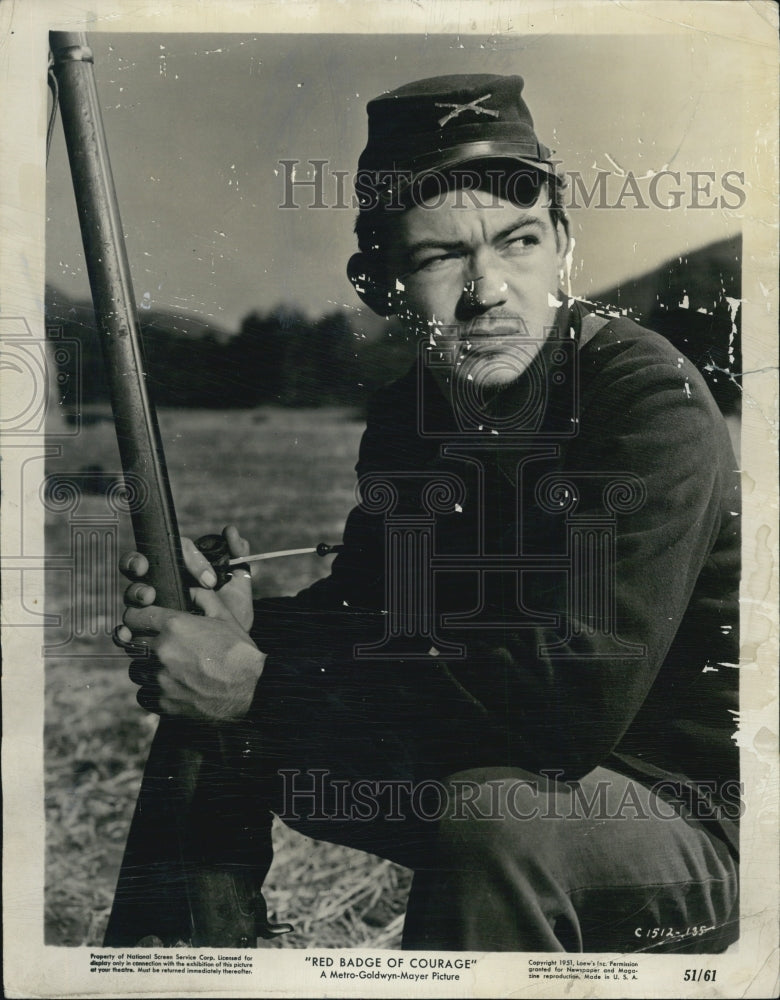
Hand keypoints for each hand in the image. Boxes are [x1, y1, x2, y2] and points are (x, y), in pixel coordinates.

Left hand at [114, 525, 264, 718]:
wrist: (252, 690)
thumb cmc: (240, 651)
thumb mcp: (225, 616)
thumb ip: (202, 597)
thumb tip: (189, 588)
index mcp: (174, 626)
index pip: (134, 616)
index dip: (137, 618)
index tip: (142, 621)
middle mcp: (161, 651)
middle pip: (132, 643)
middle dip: (144, 642)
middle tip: (161, 646)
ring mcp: (160, 679)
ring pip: (136, 670)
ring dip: (147, 667)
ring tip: (167, 668)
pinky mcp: (163, 702)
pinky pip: (144, 694)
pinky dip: (153, 691)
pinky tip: (170, 687)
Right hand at [120, 524, 255, 630]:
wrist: (231, 650)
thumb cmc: (233, 612)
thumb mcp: (239, 585)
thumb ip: (237, 554)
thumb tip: (229, 530)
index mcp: (179, 568)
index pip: (174, 550)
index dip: (189, 558)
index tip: (211, 579)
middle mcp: (160, 583)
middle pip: (138, 564)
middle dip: (138, 563)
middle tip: (149, 569)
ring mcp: (149, 606)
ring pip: (132, 592)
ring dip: (137, 591)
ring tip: (149, 597)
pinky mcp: (143, 631)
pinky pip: (125, 628)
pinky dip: (121, 630)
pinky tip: (126, 633)